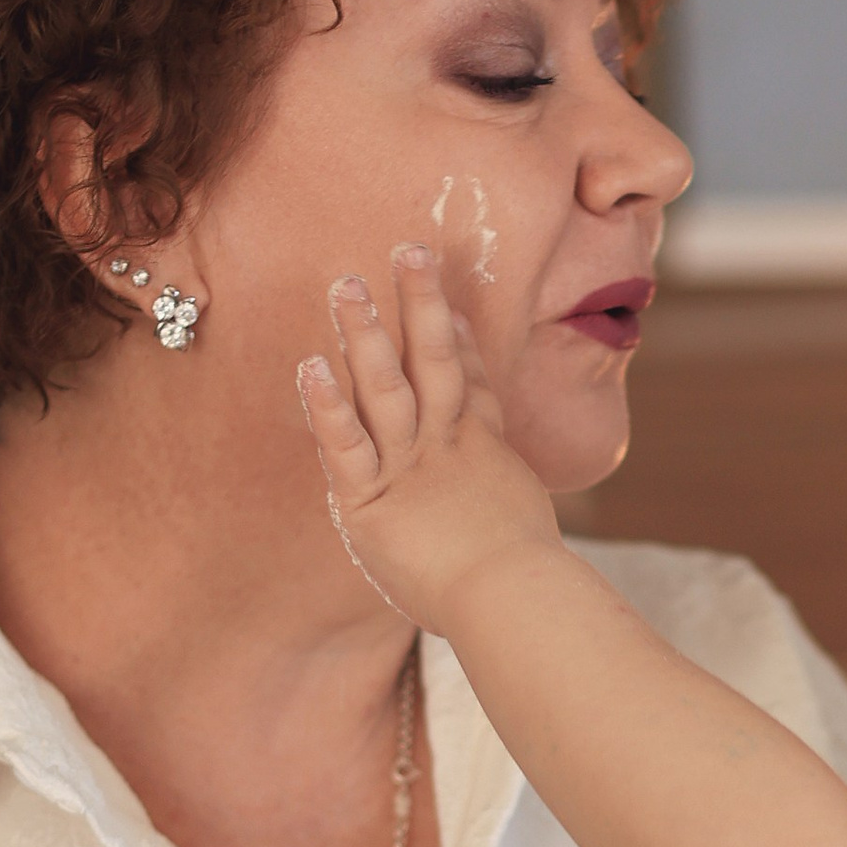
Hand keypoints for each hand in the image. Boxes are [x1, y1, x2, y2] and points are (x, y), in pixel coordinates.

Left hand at [299, 241, 558, 622]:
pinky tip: (310, 364)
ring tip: (345, 284)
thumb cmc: (528, 585)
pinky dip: (327, 403)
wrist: (512, 597)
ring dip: (366, 330)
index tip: (450, 305)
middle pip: (436, 360)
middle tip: (407, 249)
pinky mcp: (372, 499)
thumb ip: (519, 521)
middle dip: (420, 303)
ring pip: (386, 386)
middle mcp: (449, 448)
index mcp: (488, 458)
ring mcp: (410, 467)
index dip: (462, 341)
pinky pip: (345, 443)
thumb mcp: (533, 537)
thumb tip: (536, 539)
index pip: (474, 388)